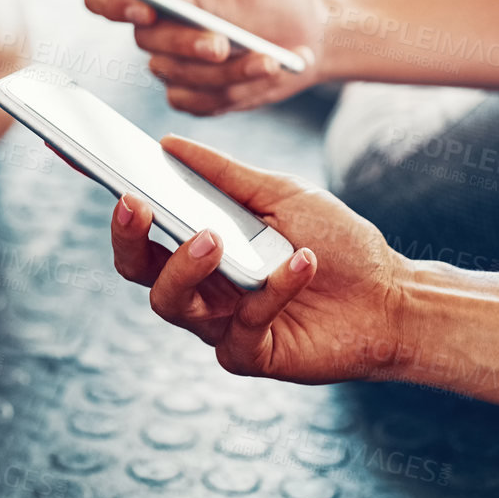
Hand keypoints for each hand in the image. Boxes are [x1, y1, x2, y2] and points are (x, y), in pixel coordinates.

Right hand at [84, 0, 328, 113]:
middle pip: (146, 42)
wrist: (310, 22)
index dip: (110, 4)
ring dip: (224, 72)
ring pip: (178, 76)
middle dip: (185, 43)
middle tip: (221, 43)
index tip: (144, 8)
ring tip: (270, 58)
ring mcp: (176, 65)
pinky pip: (198, 103)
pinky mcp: (198, 95)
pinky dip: (236, 90)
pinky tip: (269, 71)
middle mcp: (159, 28)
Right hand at [108, 136, 409, 382]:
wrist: (392, 295)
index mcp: (201, 249)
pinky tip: (301, 261)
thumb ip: (225, 174)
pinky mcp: (251, 354)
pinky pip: (240, 328)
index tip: (107, 178)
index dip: (117, 212)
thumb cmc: (336, 242)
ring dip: (187, 266)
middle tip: (138, 204)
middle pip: (139, 273)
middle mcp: (202, 288)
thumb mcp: (282, 194)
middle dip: (129, 239)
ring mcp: (221, 325)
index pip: (143, 234)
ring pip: (173, 304)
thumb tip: (169, 143)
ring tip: (214, 236)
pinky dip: (271, 292)